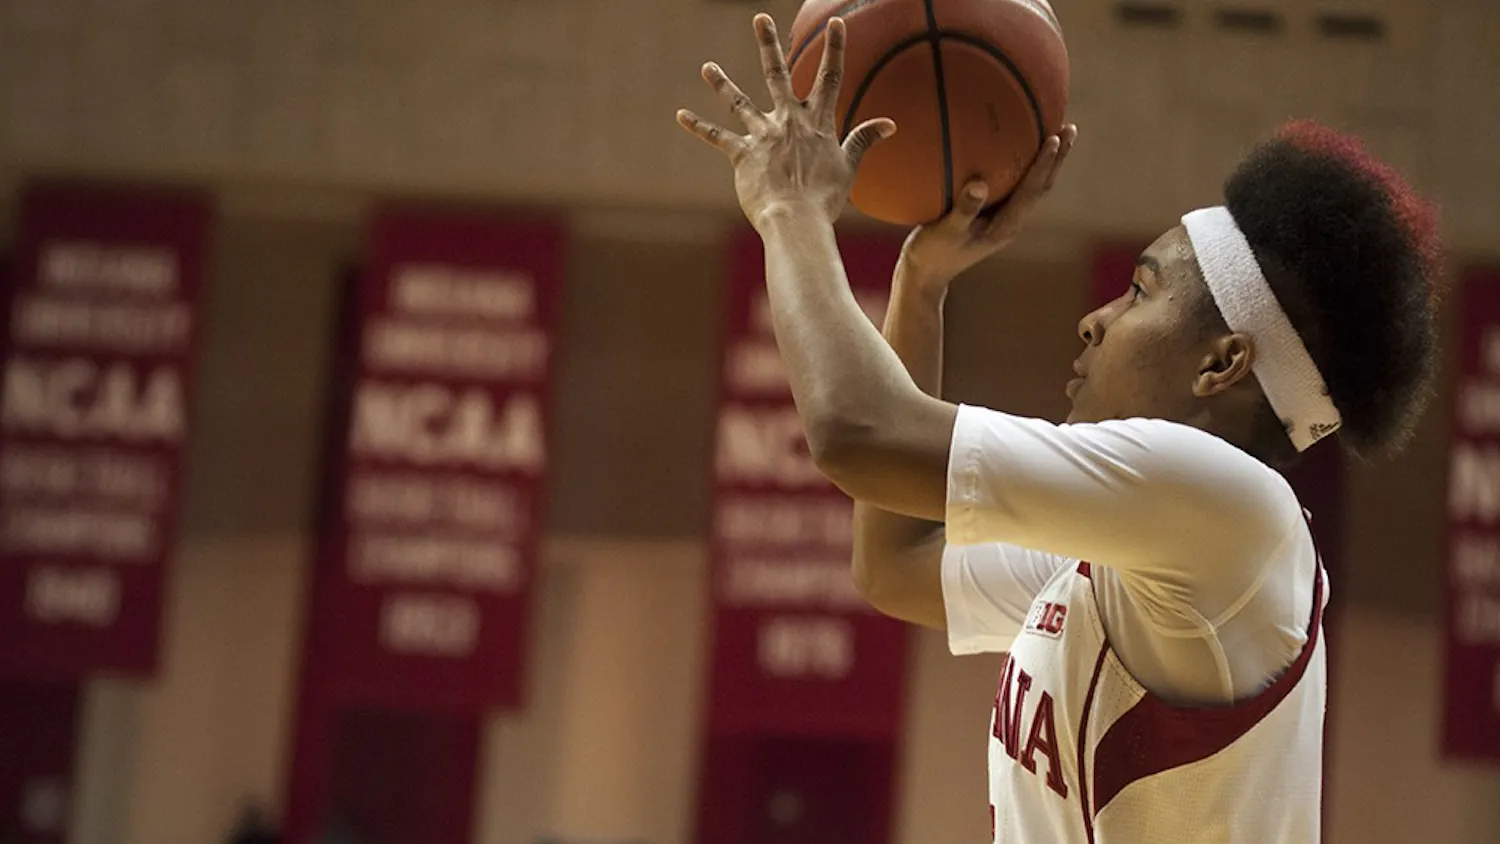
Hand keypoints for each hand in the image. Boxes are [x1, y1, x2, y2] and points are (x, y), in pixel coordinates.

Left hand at [676, 14, 895, 231]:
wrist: (796, 220)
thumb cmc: (825, 199)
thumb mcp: (849, 167)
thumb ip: (863, 140)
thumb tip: (890, 124)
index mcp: (817, 123)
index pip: (829, 78)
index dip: (835, 48)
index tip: (836, 23)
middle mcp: (788, 121)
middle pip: (777, 74)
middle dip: (767, 44)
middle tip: (759, 19)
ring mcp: (763, 136)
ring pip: (739, 102)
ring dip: (722, 83)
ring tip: (707, 67)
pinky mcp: (742, 155)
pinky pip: (717, 137)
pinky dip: (698, 126)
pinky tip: (681, 115)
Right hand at [898, 124, 1078, 288]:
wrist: (925, 275)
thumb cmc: (932, 255)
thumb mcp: (944, 232)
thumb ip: (962, 210)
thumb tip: (979, 184)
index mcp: (1005, 226)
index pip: (1031, 191)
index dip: (1044, 164)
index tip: (1055, 139)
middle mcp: (1011, 221)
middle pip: (1042, 186)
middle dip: (1057, 158)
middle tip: (1070, 128)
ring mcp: (1003, 218)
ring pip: (1032, 185)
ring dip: (1047, 160)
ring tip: (1058, 132)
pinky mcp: (992, 214)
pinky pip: (1014, 185)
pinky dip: (1023, 165)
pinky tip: (1018, 146)